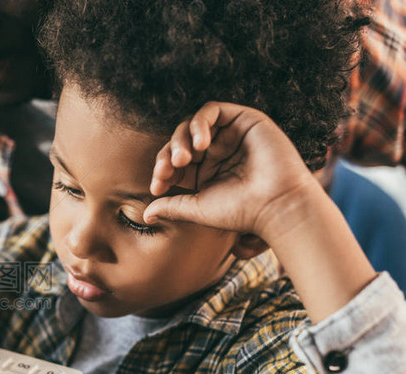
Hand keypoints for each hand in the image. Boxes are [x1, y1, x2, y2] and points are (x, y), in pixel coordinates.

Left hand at [144, 101, 322, 240]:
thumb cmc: (240, 211)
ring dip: (181, 140)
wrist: (276, 205)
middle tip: (167, 170)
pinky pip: (211, 110)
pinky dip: (199, 124)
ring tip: (183, 159)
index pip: (174, 164)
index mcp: (206, 173)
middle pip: (179, 143)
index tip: (157, 186)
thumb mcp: (197, 208)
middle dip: (168, 156)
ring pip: (192, 126)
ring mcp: (229, 136)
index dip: (161, 171)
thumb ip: (172, 205)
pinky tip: (200, 144)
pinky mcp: (243, 120)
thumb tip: (146, 214)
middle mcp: (217, 153)